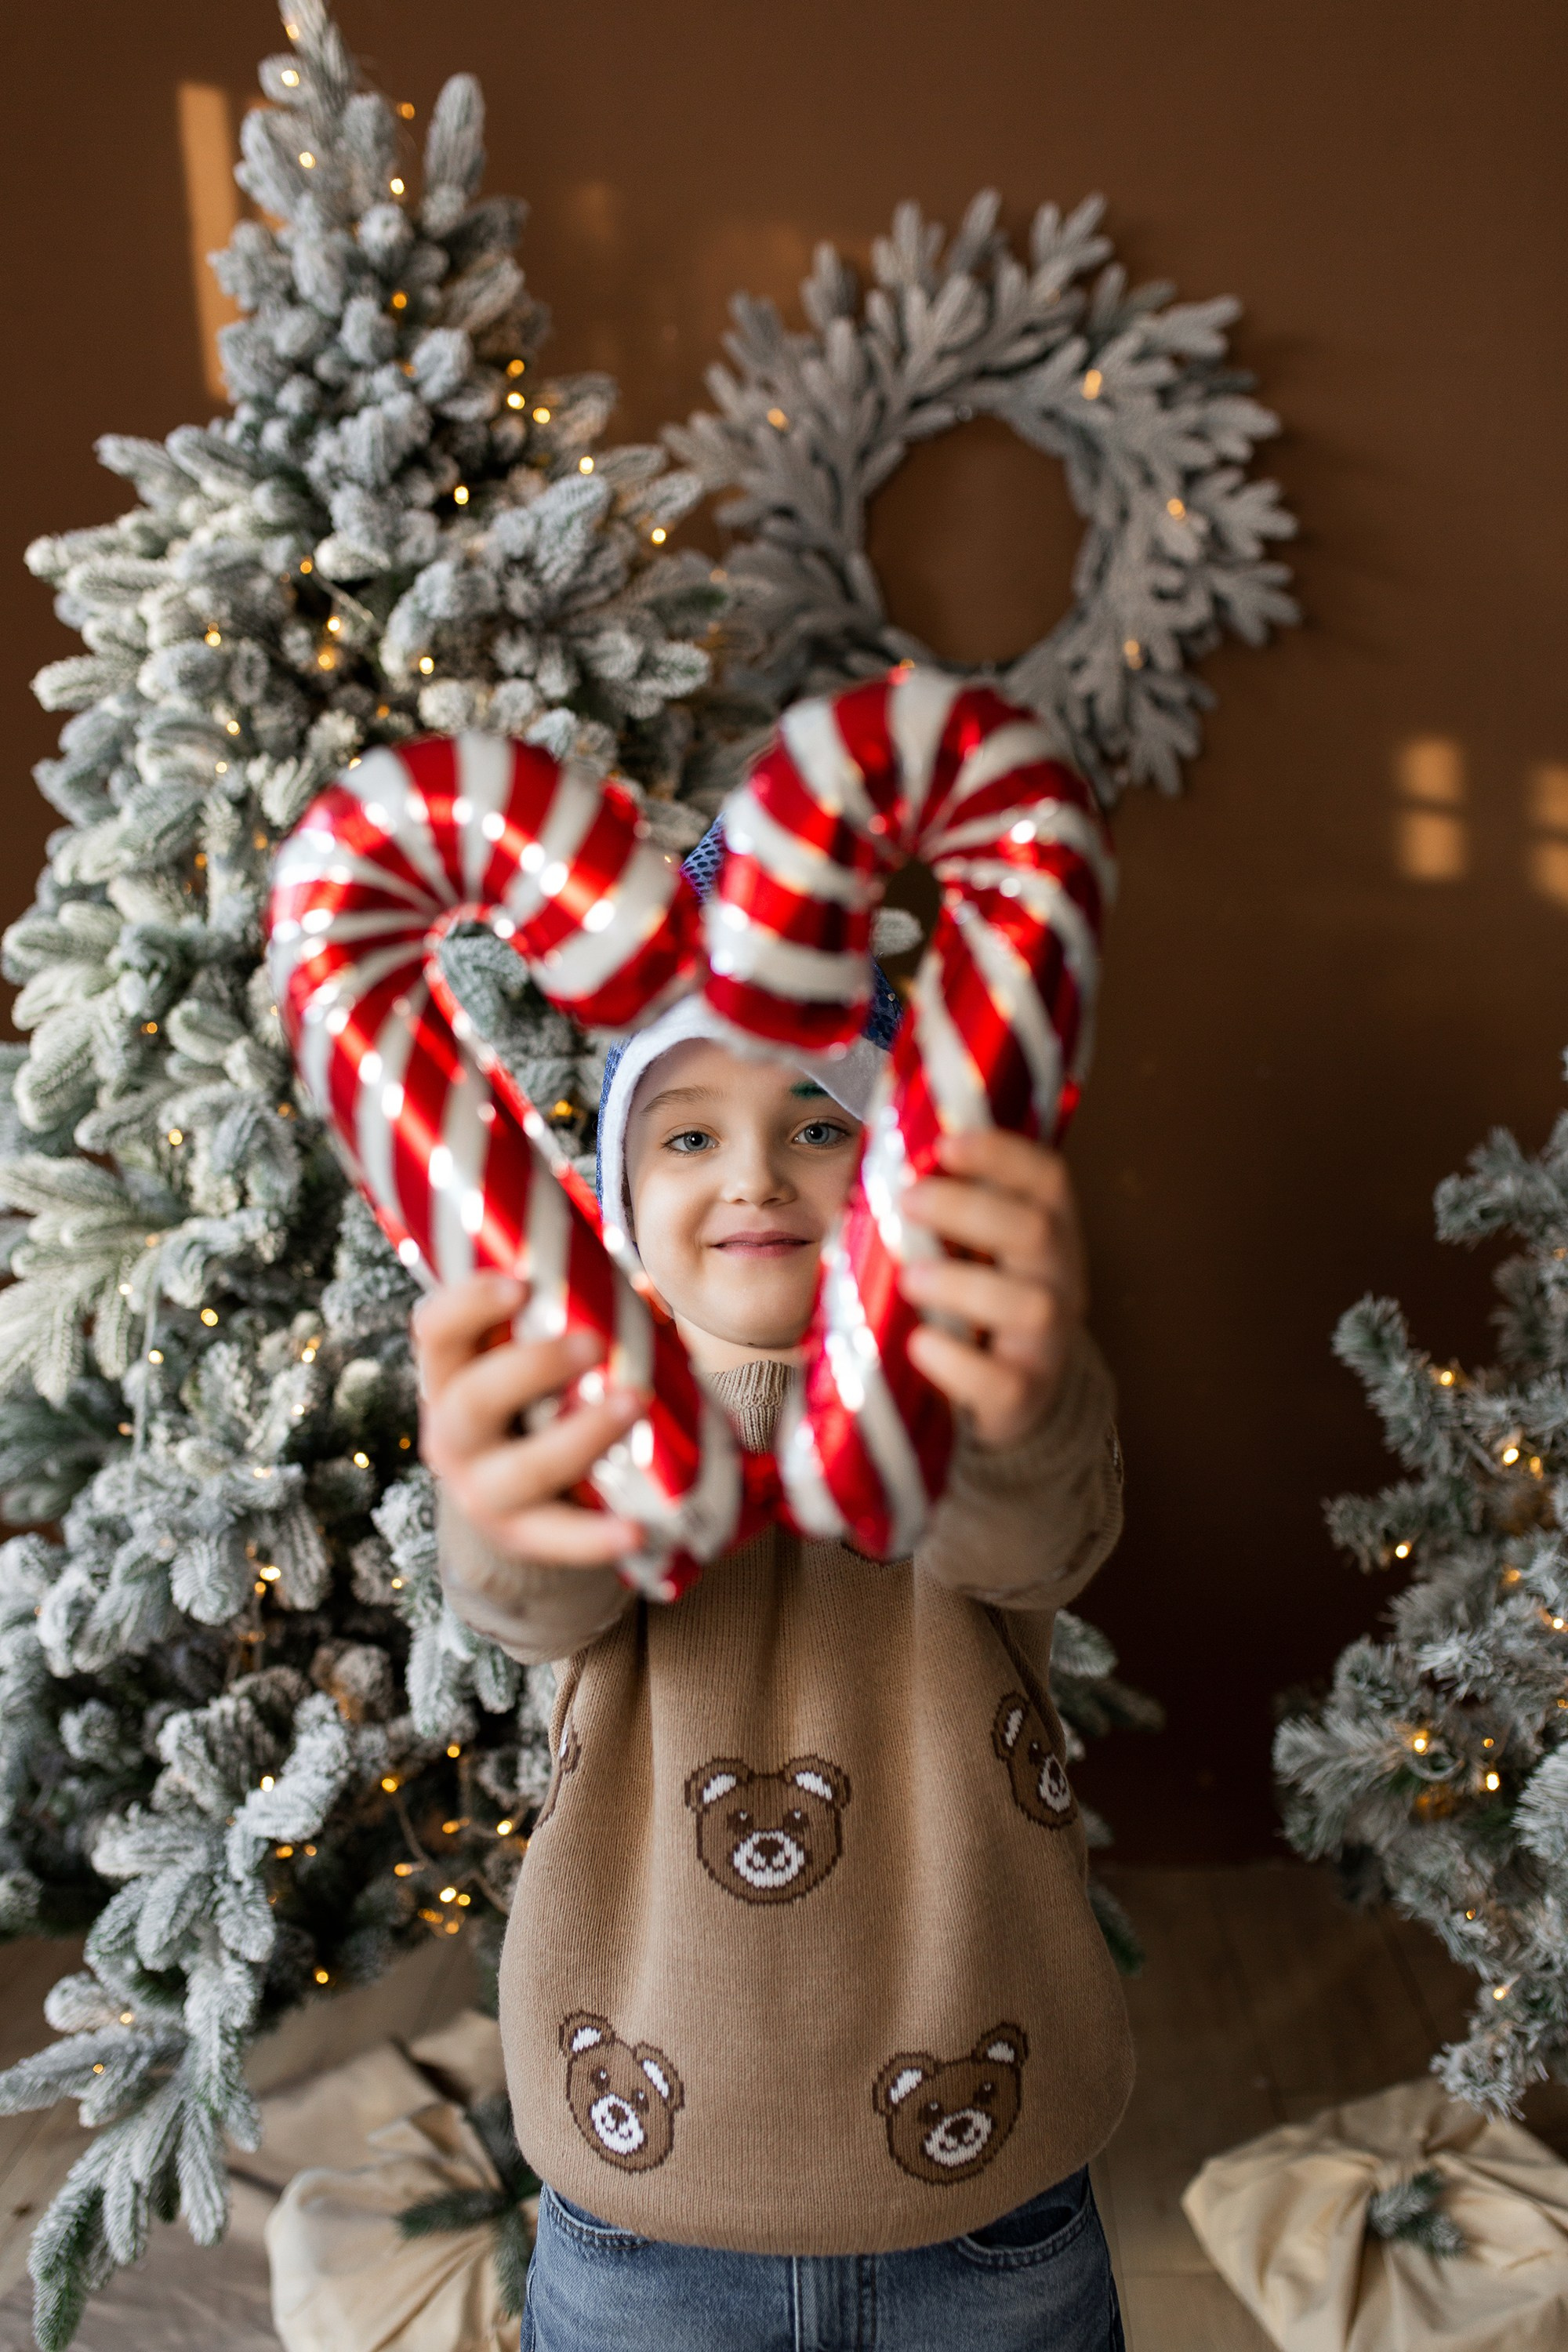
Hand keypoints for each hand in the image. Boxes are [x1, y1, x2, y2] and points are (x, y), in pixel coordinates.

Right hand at [415, 1271, 644, 1568]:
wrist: (512, 1500)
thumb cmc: (531, 1404)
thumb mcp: (525, 1363)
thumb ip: (564, 1321)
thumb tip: (645, 1288)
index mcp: (448, 1376)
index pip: (435, 1332)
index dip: (468, 1305)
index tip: (520, 1283)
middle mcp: (452, 1433)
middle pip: (472, 1399)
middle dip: (533, 1367)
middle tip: (594, 1342)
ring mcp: (479, 1489)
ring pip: (519, 1469)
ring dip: (580, 1436)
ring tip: (635, 1404)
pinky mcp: (517, 1535)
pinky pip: (556, 1537)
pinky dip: (596, 1537)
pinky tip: (635, 1531)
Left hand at [897, 1131, 1086, 1450]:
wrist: (1013, 1396)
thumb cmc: (974, 1304)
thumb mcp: (970, 1251)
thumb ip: (938, 1213)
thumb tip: (869, 1164)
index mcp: (1049, 1232)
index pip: (1047, 1179)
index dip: (1003, 1154)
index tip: (946, 1142)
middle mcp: (1060, 1280)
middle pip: (1037, 1232)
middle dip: (969, 1210)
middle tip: (908, 1201)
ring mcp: (1048, 1340)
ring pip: (1030, 1305)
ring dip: (963, 1283)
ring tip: (910, 1278)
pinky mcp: (1025, 1395)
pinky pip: (1002, 1381)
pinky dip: (957, 1361)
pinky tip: (920, 1343)